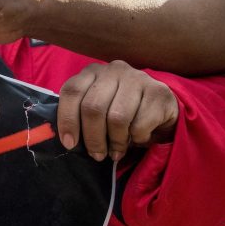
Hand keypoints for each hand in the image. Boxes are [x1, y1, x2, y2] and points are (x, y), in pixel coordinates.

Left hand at [57, 61, 178, 161]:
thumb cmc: (119, 113)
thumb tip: (64, 139)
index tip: (69, 143)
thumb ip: (78, 117)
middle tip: (97, 155)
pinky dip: (137, 138)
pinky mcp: (158, 92)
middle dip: (93, 138)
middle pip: (93, 108)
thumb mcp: (96, 111)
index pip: (72, 91)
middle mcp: (114, 70)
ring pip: (117, 118)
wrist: (160, 110)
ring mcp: (138, 78)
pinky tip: (138, 137)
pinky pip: (140, 125)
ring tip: (117, 149)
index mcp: (92, 72)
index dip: (67, 120)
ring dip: (116, 141)